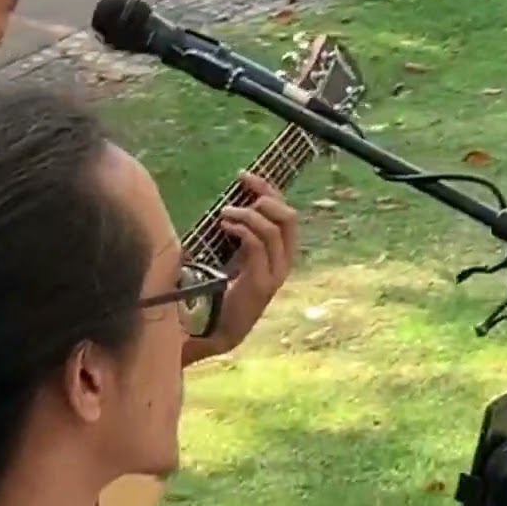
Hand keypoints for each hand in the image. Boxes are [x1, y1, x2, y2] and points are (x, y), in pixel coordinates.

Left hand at [206, 172, 298, 353]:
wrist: (218, 329)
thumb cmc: (221, 290)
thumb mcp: (235, 256)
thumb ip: (240, 234)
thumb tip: (229, 203)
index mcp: (281, 252)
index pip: (285, 212)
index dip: (268, 189)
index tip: (244, 176)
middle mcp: (284, 261)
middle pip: (289, 217)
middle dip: (266, 195)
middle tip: (240, 189)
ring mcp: (275, 273)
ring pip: (274, 229)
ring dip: (247, 215)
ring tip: (224, 214)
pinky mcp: (262, 283)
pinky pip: (258, 246)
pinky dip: (243, 230)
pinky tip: (226, 226)